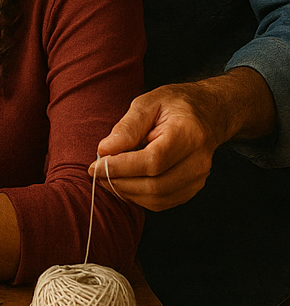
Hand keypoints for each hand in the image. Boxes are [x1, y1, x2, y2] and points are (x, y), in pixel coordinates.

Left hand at [94, 77, 256, 210]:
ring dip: (126, 192)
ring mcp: (199, 177)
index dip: (121, 167)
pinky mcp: (193, 188)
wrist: (209, 114)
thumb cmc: (175, 105)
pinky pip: (162, 202)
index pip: (153, 161)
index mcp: (188, 134)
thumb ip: (127, 127)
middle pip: (155, 185)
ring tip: (107, 177)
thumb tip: (104, 150)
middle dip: (119, 182)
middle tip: (96, 172)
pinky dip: (139, 197)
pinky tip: (125, 182)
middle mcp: (198, 160)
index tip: (95, 164)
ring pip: (158, 198)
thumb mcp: (148, 103)